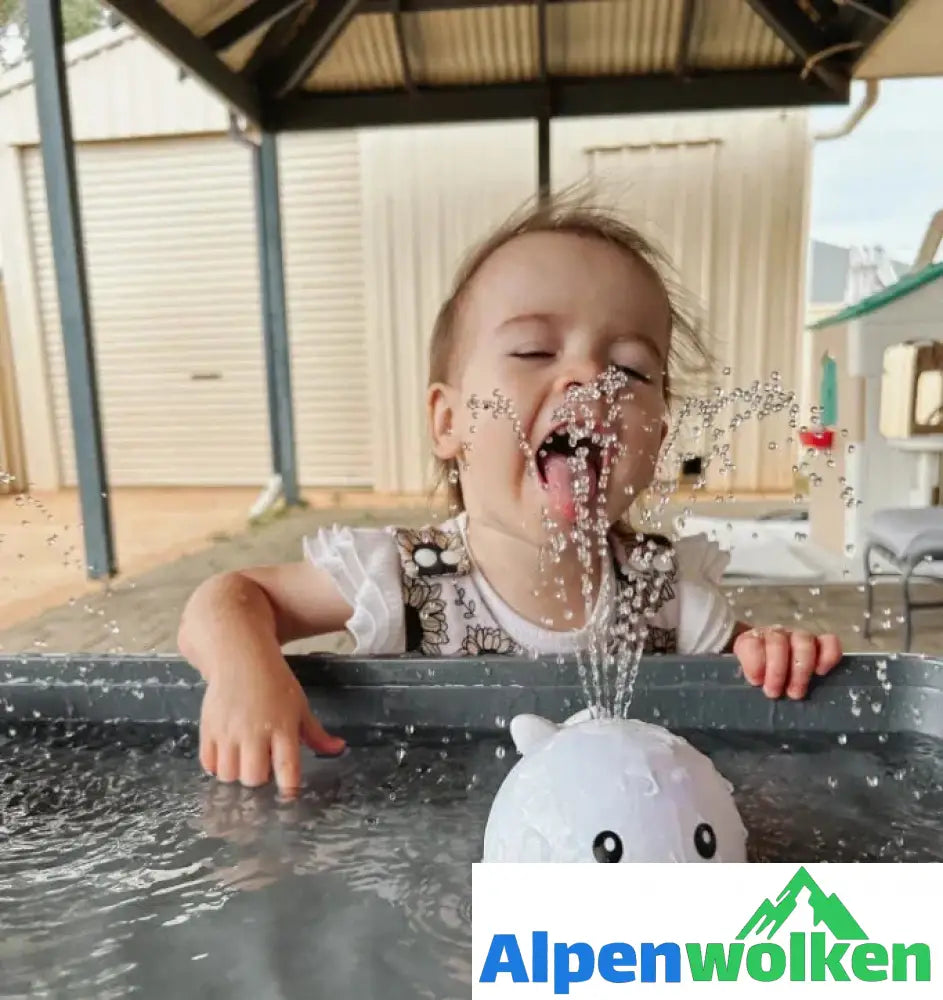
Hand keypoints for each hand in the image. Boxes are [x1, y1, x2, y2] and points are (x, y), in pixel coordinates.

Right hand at [199, 658, 344, 793]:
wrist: (240, 658)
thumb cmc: (275, 683)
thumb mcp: (300, 706)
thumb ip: (316, 734)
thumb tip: (339, 749)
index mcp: (282, 727)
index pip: (287, 766)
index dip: (288, 786)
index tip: (289, 795)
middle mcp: (255, 732)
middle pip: (254, 778)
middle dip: (259, 779)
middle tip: (263, 766)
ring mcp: (229, 732)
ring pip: (229, 775)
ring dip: (237, 774)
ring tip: (243, 759)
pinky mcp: (208, 729)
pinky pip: (208, 764)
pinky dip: (216, 766)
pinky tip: (226, 755)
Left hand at [733, 625, 841, 699]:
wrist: (769, 665)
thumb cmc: (759, 675)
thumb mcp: (747, 675)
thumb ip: (750, 676)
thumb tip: (757, 685)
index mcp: (752, 639)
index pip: (751, 643)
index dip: (754, 663)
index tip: (757, 682)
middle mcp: (776, 634)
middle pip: (778, 643)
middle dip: (777, 671)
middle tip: (775, 693)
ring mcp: (798, 636)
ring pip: (803, 642)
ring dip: (801, 669)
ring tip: (795, 693)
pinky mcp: (820, 643)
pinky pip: (829, 642)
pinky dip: (828, 656)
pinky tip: (821, 672)